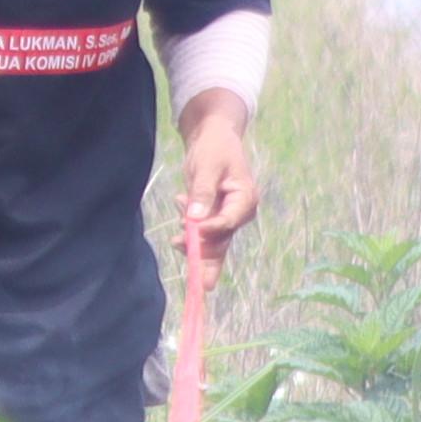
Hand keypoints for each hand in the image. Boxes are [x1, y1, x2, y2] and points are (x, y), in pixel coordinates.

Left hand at [177, 88, 261, 253]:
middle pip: (223, 240)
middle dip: (207, 258)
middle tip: (200, 284)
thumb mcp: (207, 166)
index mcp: (245, 198)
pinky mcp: (213, 217)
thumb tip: (195, 219)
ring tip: (175, 242)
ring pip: (211, 242)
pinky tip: (178, 214)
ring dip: (193, 245)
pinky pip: (202, 234)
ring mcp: (226, 216)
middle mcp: (239, 212)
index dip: (211, 230)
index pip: (228, 221)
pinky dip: (188, 232)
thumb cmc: (215, 147)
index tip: (192, 231)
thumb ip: (202, 192)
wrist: (213, 137)